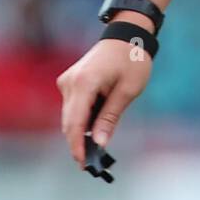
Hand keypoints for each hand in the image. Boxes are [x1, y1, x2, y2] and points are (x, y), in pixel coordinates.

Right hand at [56, 38, 152, 167]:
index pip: (75, 123)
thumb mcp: (128, 91)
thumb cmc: (132, 60)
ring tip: (94, 151)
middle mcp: (70, 82)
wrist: (127, 35)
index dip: (77, 146)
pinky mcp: (70, 81)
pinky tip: (93, 131)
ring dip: (80, 132)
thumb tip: (99, 143)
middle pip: (69, 122)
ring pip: (70, 116)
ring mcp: (67, 81)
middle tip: (92, 164)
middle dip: (79, 143)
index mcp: (84, 84)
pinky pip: (73, 107)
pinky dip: (82, 120)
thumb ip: (110, 117)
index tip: (84, 164)